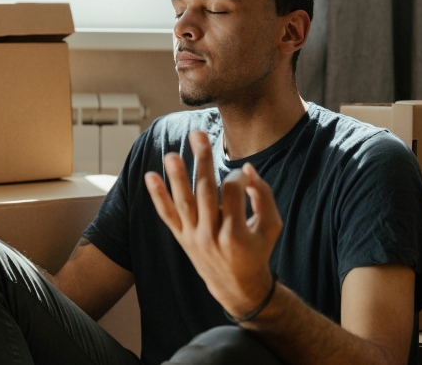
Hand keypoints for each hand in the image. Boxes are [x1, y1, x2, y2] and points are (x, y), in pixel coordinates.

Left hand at [145, 131, 282, 317]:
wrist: (236, 285)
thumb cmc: (257, 250)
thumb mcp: (271, 226)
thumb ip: (264, 195)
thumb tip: (247, 169)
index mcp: (236, 233)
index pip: (231, 192)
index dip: (237, 177)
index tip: (242, 174)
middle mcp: (211, 235)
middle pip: (205, 191)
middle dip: (202, 161)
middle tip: (198, 135)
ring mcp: (193, 237)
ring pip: (183, 203)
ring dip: (176, 177)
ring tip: (171, 154)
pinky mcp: (182, 238)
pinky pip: (167, 216)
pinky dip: (158, 197)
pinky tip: (150, 176)